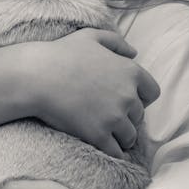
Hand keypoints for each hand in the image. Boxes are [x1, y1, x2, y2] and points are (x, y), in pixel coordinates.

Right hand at [29, 28, 159, 157]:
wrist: (36, 76)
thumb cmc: (61, 54)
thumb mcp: (90, 36)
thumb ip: (116, 42)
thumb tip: (134, 53)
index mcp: (130, 71)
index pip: (152, 93)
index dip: (140, 98)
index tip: (125, 101)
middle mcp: (128, 95)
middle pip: (139, 116)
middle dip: (127, 118)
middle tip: (109, 117)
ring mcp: (114, 117)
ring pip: (130, 137)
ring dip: (121, 137)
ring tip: (106, 134)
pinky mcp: (99, 135)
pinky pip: (116, 152)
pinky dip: (112, 152)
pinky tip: (102, 147)